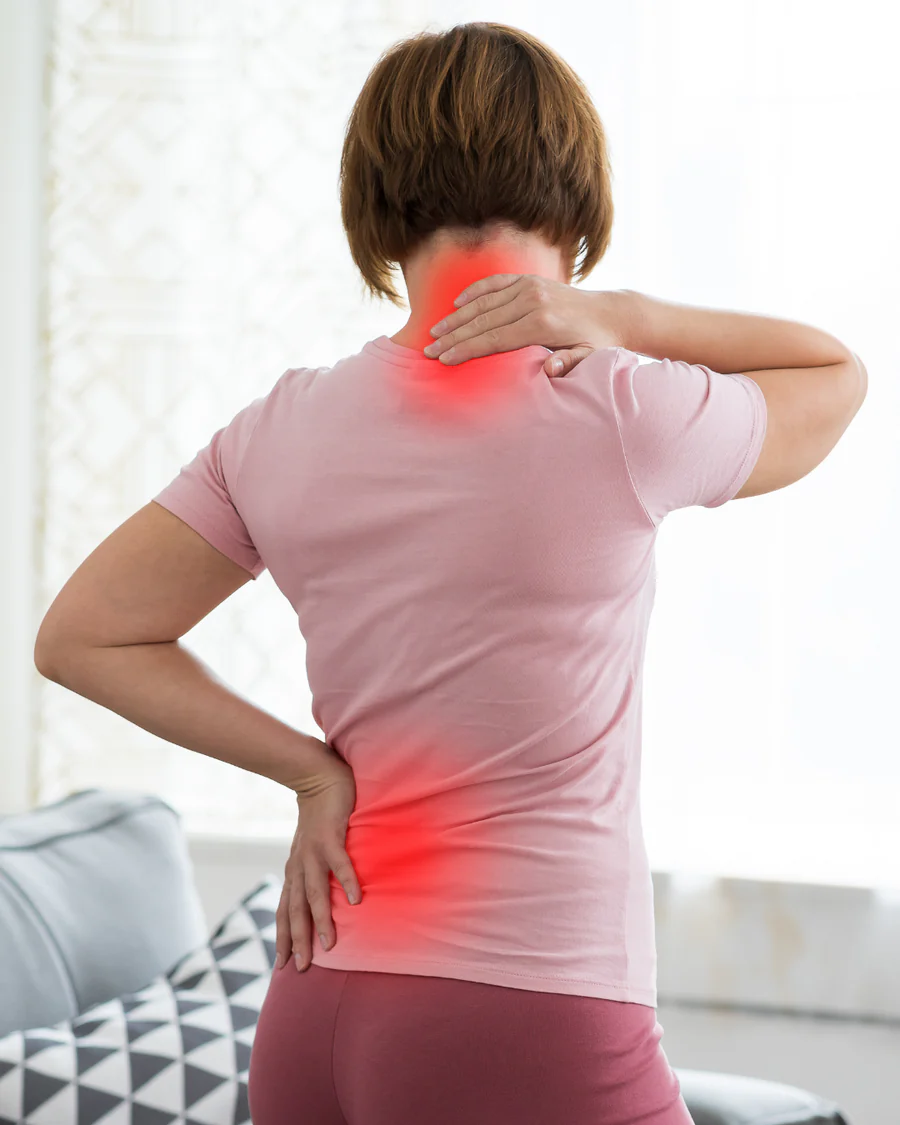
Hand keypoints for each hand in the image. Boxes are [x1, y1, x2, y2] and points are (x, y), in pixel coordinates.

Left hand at [274, 738, 360, 972]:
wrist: (317, 776)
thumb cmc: (318, 815)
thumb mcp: (310, 847)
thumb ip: (314, 870)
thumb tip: (322, 895)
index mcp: (294, 869)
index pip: (285, 910)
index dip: (283, 937)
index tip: (283, 965)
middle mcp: (299, 864)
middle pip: (296, 909)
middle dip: (298, 940)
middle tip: (303, 967)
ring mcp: (313, 851)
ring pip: (314, 892)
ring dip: (321, 919)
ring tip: (330, 944)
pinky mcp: (330, 836)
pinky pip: (339, 863)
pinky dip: (346, 881)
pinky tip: (356, 899)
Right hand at [423, 274, 626, 376]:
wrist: (610, 313)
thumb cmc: (596, 343)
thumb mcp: (589, 358)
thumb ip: (568, 363)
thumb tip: (549, 370)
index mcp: (542, 323)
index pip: (495, 338)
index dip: (467, 349)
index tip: (445, 359)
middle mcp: (532, 300)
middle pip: (483, 322)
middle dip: (453, 337)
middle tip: (429, 350)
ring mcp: (529, 287)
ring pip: (484, 303)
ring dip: (456, 318)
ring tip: (435, 332)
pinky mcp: (528, 280)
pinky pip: (494, 284)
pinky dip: (474, 293)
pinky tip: (456, 304)